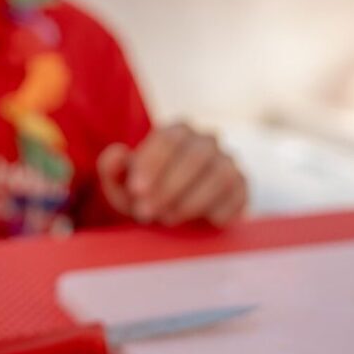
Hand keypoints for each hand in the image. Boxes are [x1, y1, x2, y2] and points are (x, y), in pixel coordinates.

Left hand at [97, 123, 246, 227]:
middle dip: (169, 187)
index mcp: (176, 131)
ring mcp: (227, 163)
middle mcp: (206, 141)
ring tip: (167, 218)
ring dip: (190, 201)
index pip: (168, 139)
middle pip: (194, 157)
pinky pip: (237, 197)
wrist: (168, 213)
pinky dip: (216, 212)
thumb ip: (112, 167)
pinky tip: (198, 222)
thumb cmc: (142, 192)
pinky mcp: (241, 188)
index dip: (152, 164)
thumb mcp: (120, 183)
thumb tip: (118, 154)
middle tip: (146, 212)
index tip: (136, 190)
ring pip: (219, 176)